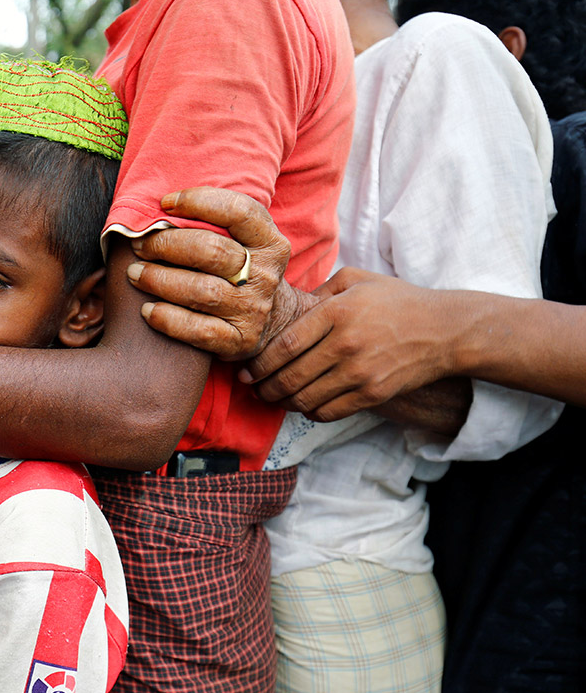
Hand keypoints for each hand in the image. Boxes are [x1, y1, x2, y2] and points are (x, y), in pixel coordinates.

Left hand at [126, 186, 310, 360]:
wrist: (274, 321)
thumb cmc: (239, 271)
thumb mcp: (242, 242)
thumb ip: (214, 224)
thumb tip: (160, 208)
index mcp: (269, 242)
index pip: (238, 211)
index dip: (198, 202)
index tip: (165, 203)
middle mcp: (266, 275)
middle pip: (212, 251)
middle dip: (167, 244)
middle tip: (139, 245)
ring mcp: (254, 310)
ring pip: (202, 291)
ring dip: (160, 280)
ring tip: (135, 274)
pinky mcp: (240, 341)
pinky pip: (198, 330)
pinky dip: (167, 319)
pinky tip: (148, 310)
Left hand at [241, 267, 456, 419]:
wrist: (445, 330)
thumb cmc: (397, 301)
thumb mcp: (357, 280)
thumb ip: (319, 291)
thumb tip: (286, 307)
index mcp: (338, 312)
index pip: (285, 344)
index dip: (260, 362)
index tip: (246, 369)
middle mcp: (347, 343)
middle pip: (290, 376)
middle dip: (264, 388)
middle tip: (253, 388)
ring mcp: (361, 372)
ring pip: (305, 398)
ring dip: (283, 402)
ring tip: (274, 398)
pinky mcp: (373, 394)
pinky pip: (328, 412)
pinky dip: (309, 412)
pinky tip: (304, 404)